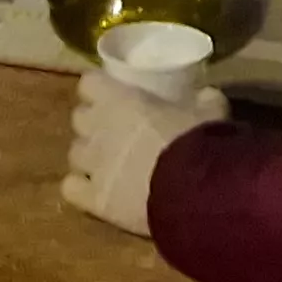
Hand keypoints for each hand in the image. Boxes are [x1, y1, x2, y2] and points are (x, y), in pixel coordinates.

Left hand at [62, 68, 223, 234]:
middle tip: (116, 131)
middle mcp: (97, 128)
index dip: (99, 90)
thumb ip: (204, 100)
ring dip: (89, 158)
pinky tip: (97, 193)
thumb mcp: (209, 111)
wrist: (191, 189)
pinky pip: (71, 188)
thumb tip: (207, 96)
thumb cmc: (196, 140)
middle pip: (79, 118)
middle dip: (93, 124)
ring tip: (110, 166)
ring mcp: (91, 164)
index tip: (114, 95)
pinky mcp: (93, 198)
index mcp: (119, 99)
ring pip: (75, 154)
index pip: (89, 83)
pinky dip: (81, 189)